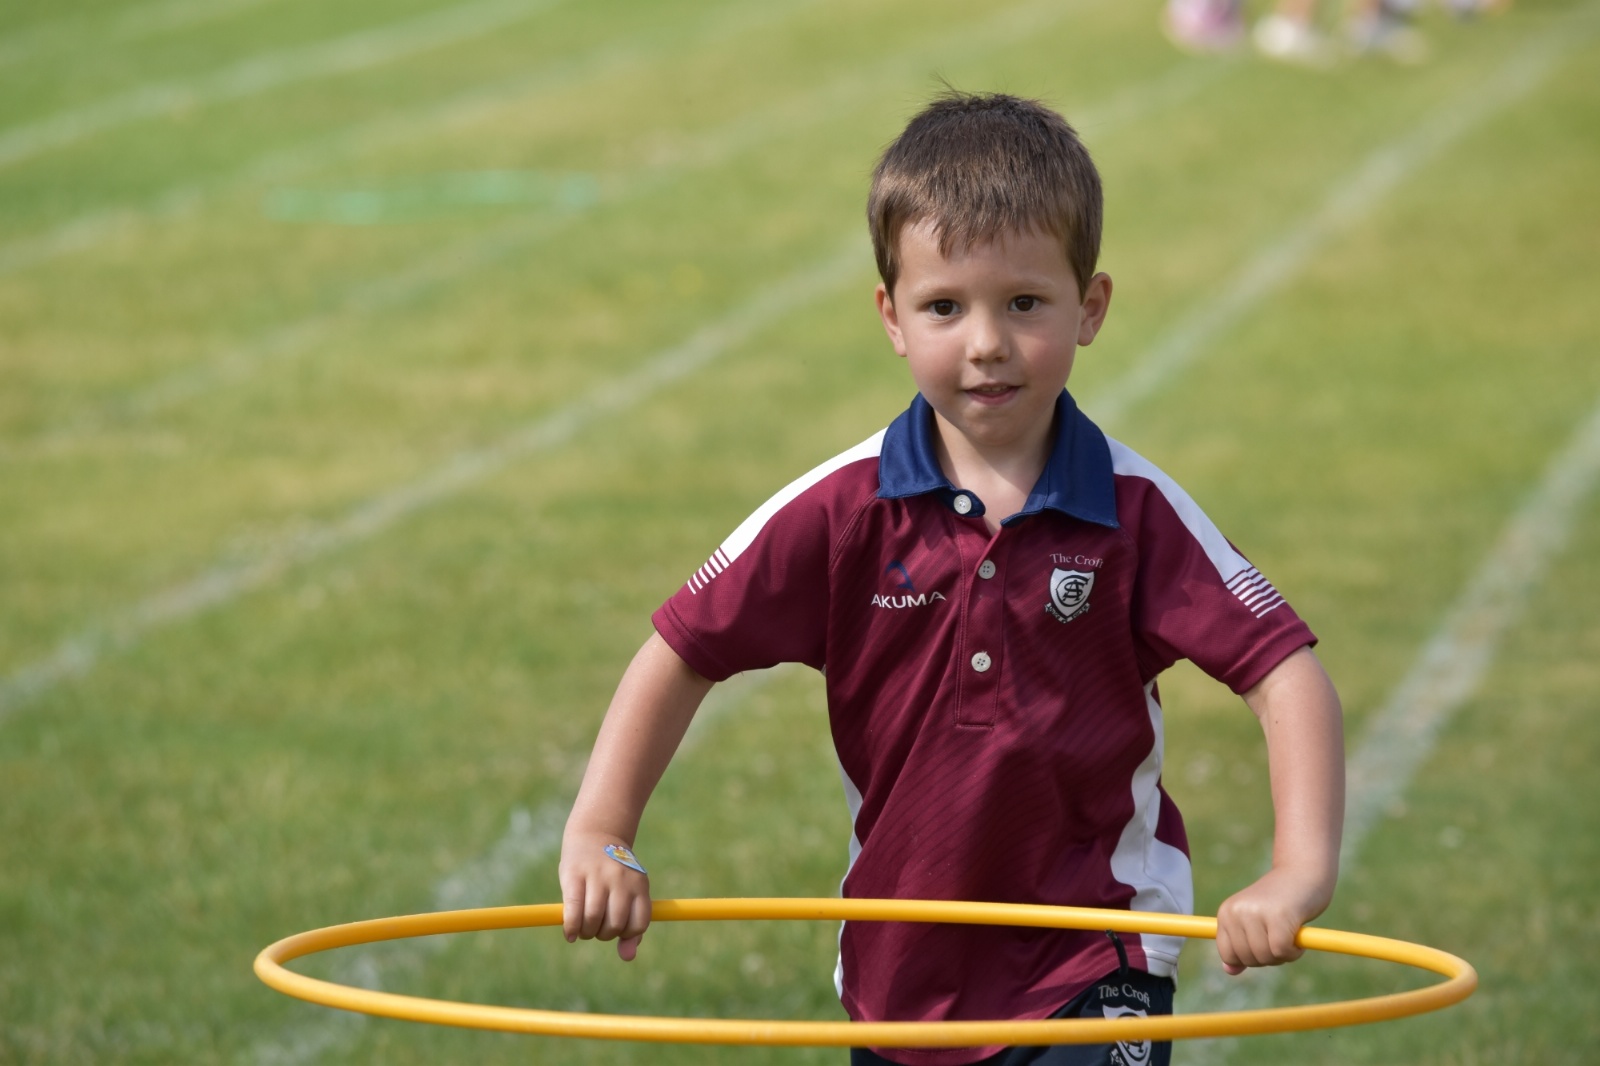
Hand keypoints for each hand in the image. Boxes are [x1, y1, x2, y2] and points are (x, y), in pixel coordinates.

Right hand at [558, 830, 651, 960]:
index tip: (616, 931)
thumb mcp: (629, 894)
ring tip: (582, 930)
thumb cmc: (613, 873)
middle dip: (603, 934)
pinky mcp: (575, 875)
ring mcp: (598, 876)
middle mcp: (621, 879)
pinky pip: (574, 909)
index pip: (639, 923)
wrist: (594, 834)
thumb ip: (631, 926)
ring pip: (593, 918)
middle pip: (615, 924)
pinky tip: (570, 934)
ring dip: (586, 933)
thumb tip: (628, 957)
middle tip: (595, 929)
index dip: (626, 934)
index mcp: (639, 884)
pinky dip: (571, 927)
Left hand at [1215, 865, 1332, 975]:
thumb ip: (1241, 944)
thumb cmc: (1280, 901)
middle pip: (1248, 959)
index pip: (1228, 954)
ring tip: (1290, 933)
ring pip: (1265, 957)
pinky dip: (1294, 952)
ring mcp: (1256, 913)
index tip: (1263, 943)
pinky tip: (1299, 936)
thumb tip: (1228, 971)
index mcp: (1226, 912)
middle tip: (1281, 936)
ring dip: (1283, 955)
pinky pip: (1282, 952)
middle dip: (1268, 957)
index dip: (1248, 958)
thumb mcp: (1255, 922)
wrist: (1304, 873)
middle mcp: (1237, 911)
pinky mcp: (1279, 916)